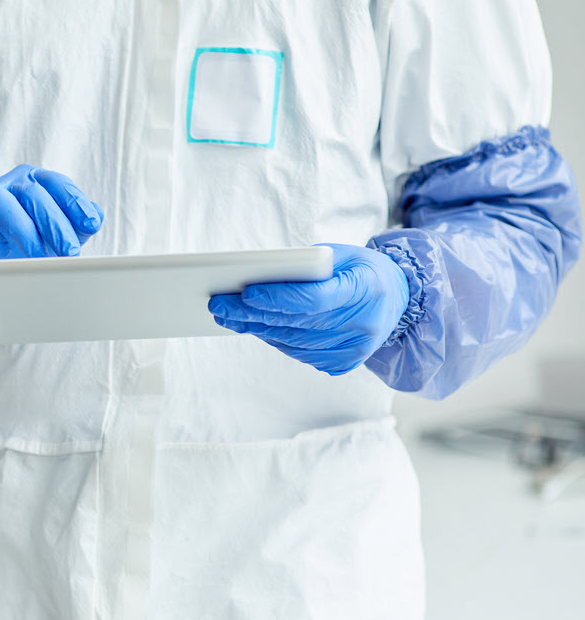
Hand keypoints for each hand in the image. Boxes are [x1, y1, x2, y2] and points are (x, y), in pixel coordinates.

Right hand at [0, 164, 103, 298]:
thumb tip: (96, 216)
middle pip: (33, 194)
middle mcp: (9, 185)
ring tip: (39, 257)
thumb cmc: (25, 239)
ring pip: (0, 202)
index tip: (91, 225)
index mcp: (34, 181)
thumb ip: (78, 222)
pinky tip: (3, 252)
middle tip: (69, 253)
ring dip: (23, 230)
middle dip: (54, 224)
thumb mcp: (55, 231)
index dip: (74, 202)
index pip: (57, 183)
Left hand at [208, 243, 409, 375]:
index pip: (313, 300)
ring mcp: (353, 350)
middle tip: (219, 305)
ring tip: (227, 315)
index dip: (277, 298)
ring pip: (292, 341)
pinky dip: (274, 338)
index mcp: (365, 292)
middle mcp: (362, 326)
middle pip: (296, 323)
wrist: (399, 300)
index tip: (245, 292)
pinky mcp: (343, 364)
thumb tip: (259, 278)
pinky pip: (299, 352)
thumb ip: (306, 266)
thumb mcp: (342, 255)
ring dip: (256, 328)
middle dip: (252, 314)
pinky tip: (253, 327)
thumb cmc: (362, 270)